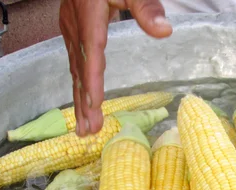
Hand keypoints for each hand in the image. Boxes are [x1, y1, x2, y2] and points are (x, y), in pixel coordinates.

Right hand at [59, 0, 172, 136]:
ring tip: (83, 126)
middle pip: (79, 71)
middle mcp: (75, 27)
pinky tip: (81, 97)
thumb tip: (165, 31)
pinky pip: (73, 62)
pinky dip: (78, 84)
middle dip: (82, 104)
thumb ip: (146, 7)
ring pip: (74, 70)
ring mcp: (70, 28)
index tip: (95, 109)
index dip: (93, 84)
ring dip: (78, 100)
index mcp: (89, 17)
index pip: (92, 56)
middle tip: (87, 132)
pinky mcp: (71, 28)